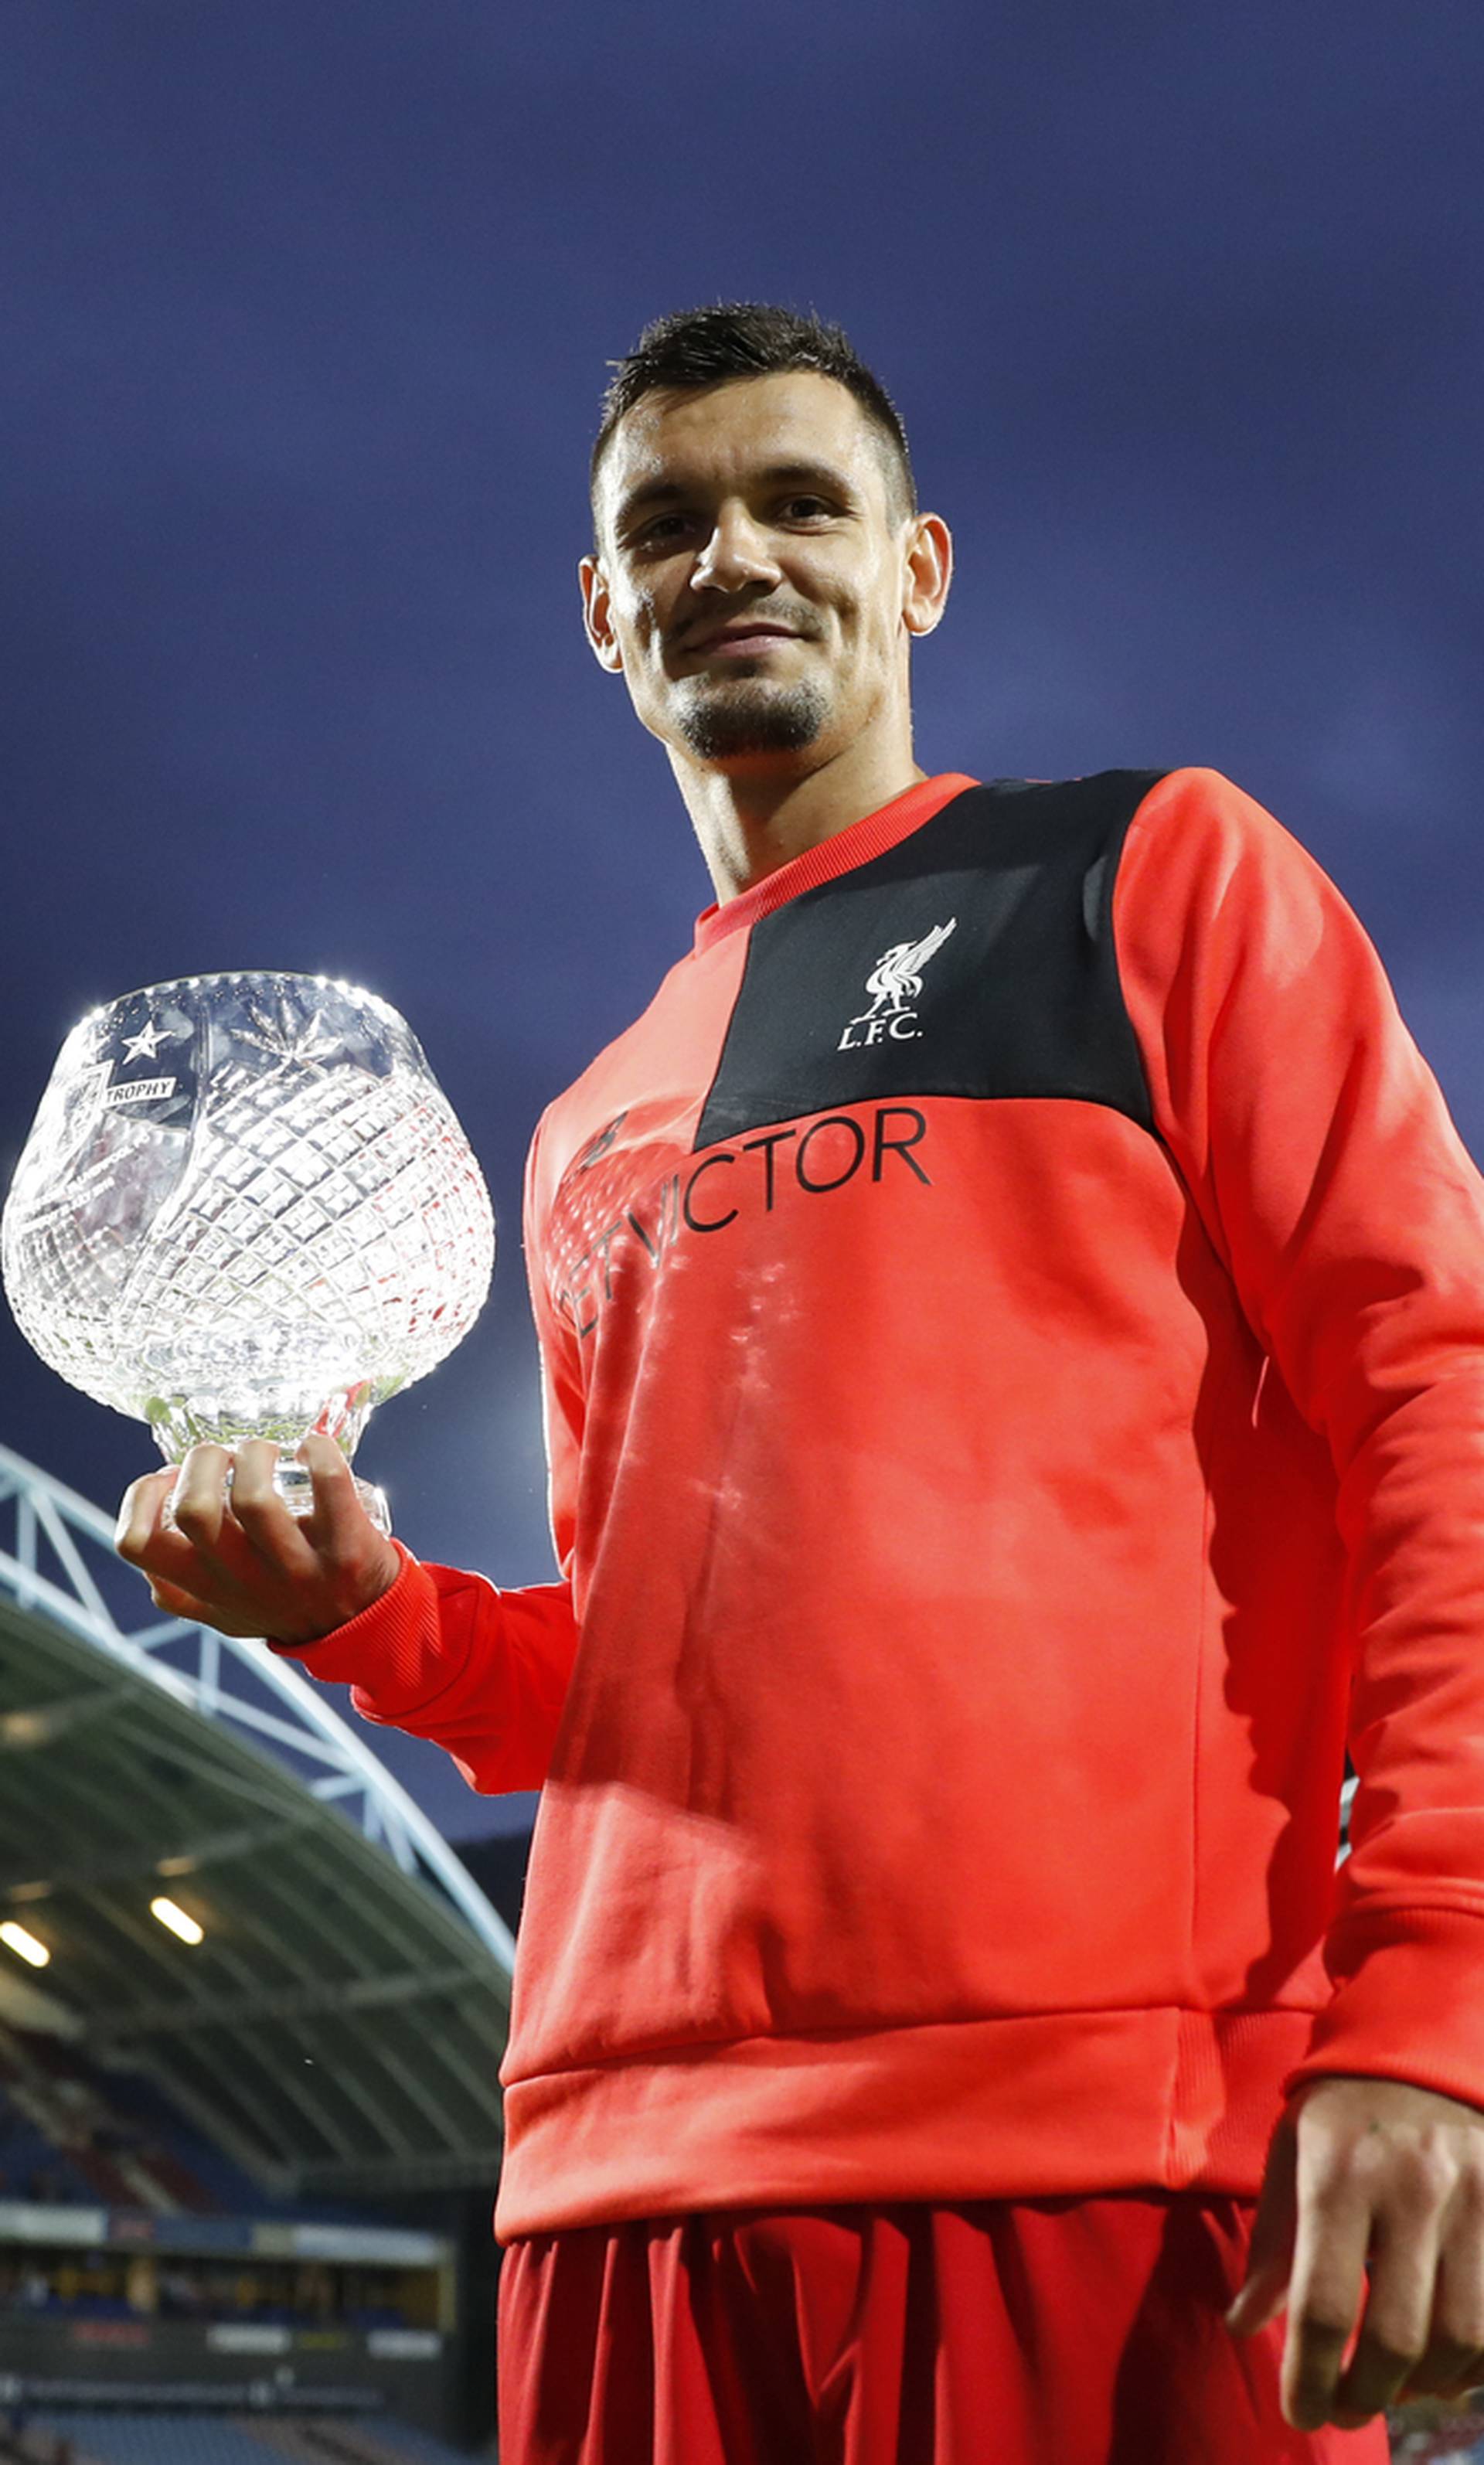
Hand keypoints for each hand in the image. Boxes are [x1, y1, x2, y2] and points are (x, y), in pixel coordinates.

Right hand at [114, 1433, 401, 1646]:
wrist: (365, 1626)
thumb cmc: (285, 1605)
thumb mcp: (222, 1610)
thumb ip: (179, 1587)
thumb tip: (141, 1535)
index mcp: (205, 1588)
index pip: (139, 1544)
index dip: (141, 1497)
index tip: (167, 1476)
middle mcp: (245, 1581)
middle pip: (195, 1510)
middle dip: (202, 1462)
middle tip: (223, 1455)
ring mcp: (296, 1567)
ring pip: (255, 1499)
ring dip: (255, 1454)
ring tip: (264, 1452)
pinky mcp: (347, 1548)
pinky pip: (330, 1485)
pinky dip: (319, 1451)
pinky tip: (311, 1448)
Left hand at [1227, 2073, 1483, 2428]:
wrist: (1424, 2046)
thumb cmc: (1344, 2108)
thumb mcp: (1291, 2154)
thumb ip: (1271, 2244)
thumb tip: (1244, 2325)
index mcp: (1340, 2176)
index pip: (1323, 2305)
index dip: (1310, 2376)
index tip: (1301, 2413)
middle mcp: (1411, 2192)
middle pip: (1396, 2336)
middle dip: (1367, 2394)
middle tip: (1346, 2410)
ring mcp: (1472, 2201)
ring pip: (1460, 2338)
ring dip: (1424, 2386)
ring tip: (1393, 2390)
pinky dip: (1475, 2362)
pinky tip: (1445, 2367)